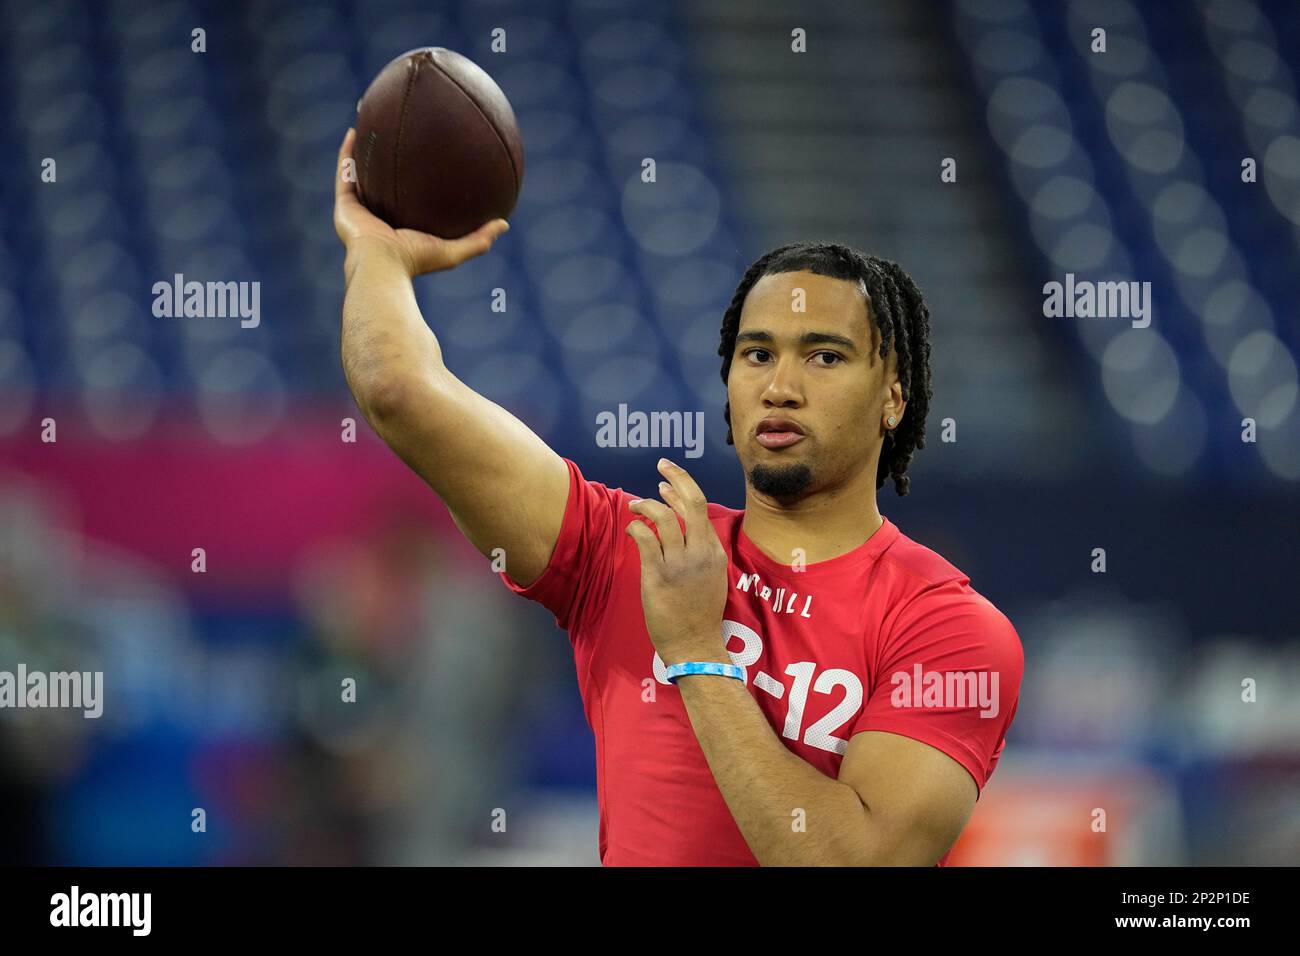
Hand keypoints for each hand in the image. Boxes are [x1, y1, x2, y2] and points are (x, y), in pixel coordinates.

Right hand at [332, 127, 508, 278]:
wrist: (382, 266)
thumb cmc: (416, 261)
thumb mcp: (453, 250)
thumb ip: (479, 239)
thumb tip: (505, 225)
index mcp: (399, 229)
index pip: (405, 203)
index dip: (412, 185)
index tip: (425, 164)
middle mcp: (377, 220)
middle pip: (382, 186)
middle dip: (387, 164)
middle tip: (399, 139)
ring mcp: (358, 213)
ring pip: (360, 176)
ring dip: (364, 153)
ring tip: (372, 128)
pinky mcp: (344, 206)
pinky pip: (344, 173)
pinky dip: (348, 154)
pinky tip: (356, 131)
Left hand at [625, 458, 729, 666]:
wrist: (694, 644)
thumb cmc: (700, 614)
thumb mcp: (712, 577)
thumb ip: (702, 552)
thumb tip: (685, 529)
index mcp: (714, 552)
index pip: (700, 509)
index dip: (682, 489)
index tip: (667, 482)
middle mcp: (700, 552)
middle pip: (691, 502)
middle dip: (676, 477)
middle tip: (661, 466)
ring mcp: (679, 563)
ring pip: (663, 517)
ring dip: (645, 505)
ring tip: (634, 506)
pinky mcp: (658, 575)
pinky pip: (644, 539)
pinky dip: (635, 528)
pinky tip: (630, 529)